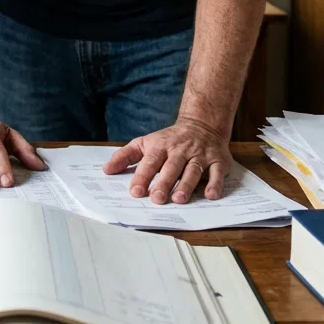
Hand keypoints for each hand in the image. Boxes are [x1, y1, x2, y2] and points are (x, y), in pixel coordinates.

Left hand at [102, 117, 232, 203]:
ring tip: (179, 199)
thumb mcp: (145, 142)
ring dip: (186, 185)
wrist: (201, 124)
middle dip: (164, 183)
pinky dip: (215, 184)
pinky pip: (217, 173)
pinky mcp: (217, 160)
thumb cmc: (169, 140)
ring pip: (193, 170)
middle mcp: (180, 150)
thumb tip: (106, 170)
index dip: (142, 176)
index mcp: (161, 146)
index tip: (135, 191)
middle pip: (171, 167)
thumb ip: (125, 156)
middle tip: (156, 199)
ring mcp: (200, 155)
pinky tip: (210, 195)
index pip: (150, 162)